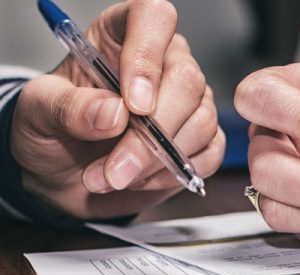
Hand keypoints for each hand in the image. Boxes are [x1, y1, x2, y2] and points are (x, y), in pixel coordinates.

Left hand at [11, 0, 224, 220]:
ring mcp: (187, 105)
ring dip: (158, 160)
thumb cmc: (53, 133)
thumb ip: (68, 107)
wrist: (64, 177)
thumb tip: (112, 112)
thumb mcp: (39, 113)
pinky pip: (209, 155)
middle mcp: (163, 64)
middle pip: (187, 80)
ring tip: (114, 176)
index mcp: (120, 36)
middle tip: (115, 168)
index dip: (147, 56)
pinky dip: (174, 174)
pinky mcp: (200, 142)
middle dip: (153, 133)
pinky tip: (141, 180)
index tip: (133, 104)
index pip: (153, 17)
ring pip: (202, 122)